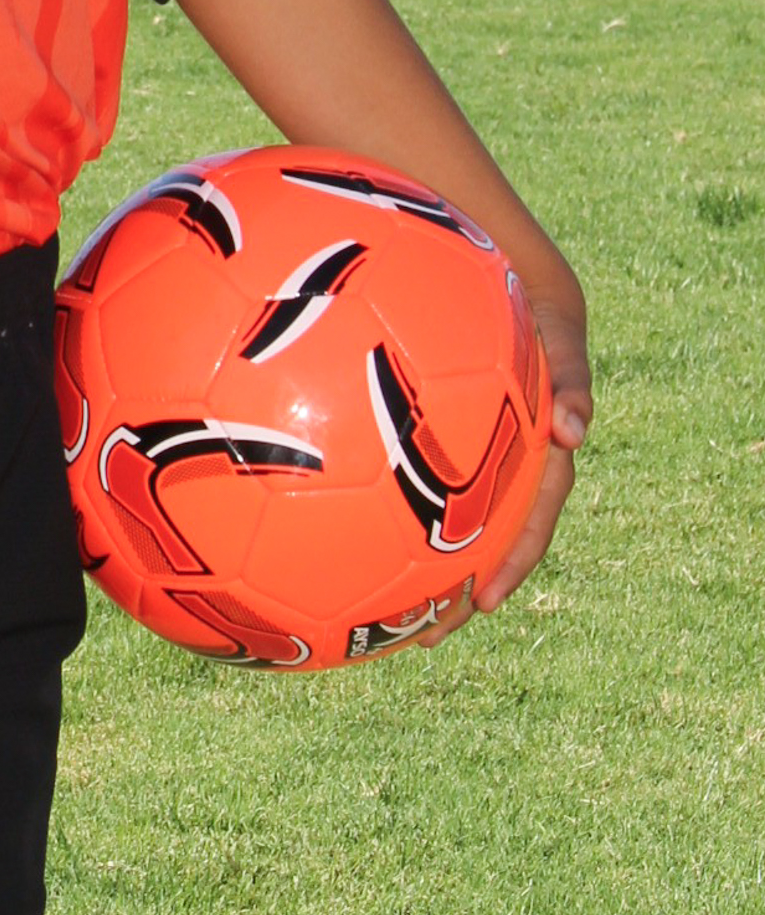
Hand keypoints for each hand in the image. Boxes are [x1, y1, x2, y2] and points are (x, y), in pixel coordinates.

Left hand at [418, 280, 591, 648]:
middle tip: (427, 637)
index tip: (487, 602)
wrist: (506, 276)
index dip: (513, 560)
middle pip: (486, 538)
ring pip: (449, 523)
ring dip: (424, 569)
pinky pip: (401, 483)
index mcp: (535, 448)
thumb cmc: (530, 303)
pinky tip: (336, 538)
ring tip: (384, 616)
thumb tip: (578, 431)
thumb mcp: (560, 329)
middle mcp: (503, 461)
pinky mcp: (430, 439)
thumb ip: (572, 375)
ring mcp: (470, 454)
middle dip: (460, 592)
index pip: (530, 516)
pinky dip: (382, 517)